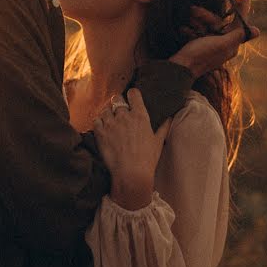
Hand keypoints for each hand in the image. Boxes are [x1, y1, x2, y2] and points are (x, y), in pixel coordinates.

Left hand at [93, 89, 171, 210]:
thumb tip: (169, 118)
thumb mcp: (158, 142)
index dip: (132, 95)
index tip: (131, 98)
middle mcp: (124, 116)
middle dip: (117, 103)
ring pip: (105, 109)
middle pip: (117, 99)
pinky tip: (103, 128)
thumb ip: (163, 127)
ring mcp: (111, 123)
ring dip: (108, 113)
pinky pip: (96, 120)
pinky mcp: (100, 132)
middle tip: (119, 111)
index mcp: (140, 116)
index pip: (133, 94)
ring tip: (110, 121)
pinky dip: (99, 122)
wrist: (131, 173)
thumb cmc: (147, 159)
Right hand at [170, 0, 259, 77]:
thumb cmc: (201, 55)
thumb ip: (239, 35)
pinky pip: (196, 31)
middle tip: (193, 10)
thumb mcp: (223, 44)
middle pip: (219, 23)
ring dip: (197, 21)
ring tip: (187, 22)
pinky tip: (184, 31)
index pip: (239, 25)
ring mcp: (209, 45)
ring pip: (206, 25)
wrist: (179, 68)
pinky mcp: (197, 45)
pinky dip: (190, 29)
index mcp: (231, 46)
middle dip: (207, 17)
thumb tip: (257, 31)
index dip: (242, 11)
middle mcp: (222, 45)